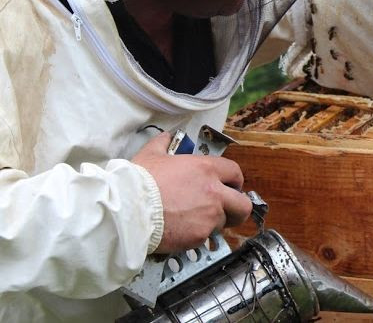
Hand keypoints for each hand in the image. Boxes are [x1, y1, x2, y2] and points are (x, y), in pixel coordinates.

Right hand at [131, 132, 252, 253]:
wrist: (129, 210)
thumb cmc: (139, 182)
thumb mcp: (151, 155)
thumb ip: (163, 144)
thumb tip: (166, 136)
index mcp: (206, 169)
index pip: (235, 173)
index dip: (235, 181)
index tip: (230, 186)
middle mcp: (214, 192)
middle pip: (243, 204)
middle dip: (237, 208)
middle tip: (226, 210)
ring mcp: (209, 215)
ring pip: (224, 222)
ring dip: (214, 223)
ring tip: (196, 221)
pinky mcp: (200, 235)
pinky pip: (206, 237)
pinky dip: (197, 235)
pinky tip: (182, 231)